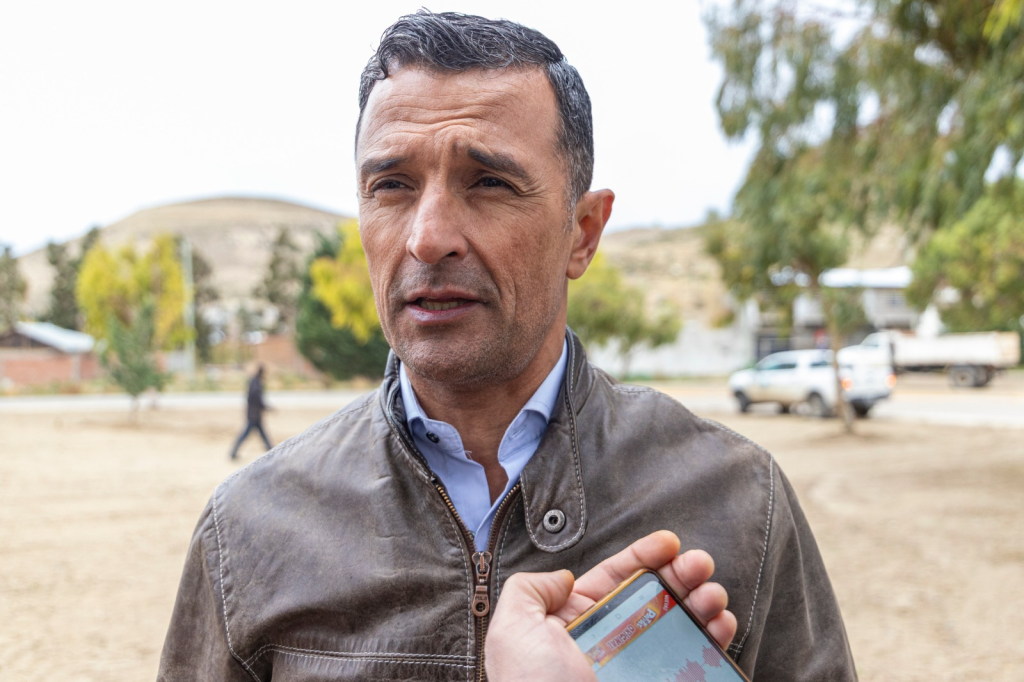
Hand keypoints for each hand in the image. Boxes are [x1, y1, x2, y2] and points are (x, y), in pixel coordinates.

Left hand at [484, 531, 735, 680]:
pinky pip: (696, 661)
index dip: (644, 556)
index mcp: (576, 624)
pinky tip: (720, 625)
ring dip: (704, 603)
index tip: (670, 542)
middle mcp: (611, 643)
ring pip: (681, 625)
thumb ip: (529, 590)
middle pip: (656, 596)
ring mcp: (640, 668)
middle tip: (701, 565)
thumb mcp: (511, 629)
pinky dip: (715, 639)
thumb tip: (563, 578)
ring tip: (713, 596)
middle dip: (682, 575)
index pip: (615, 579)